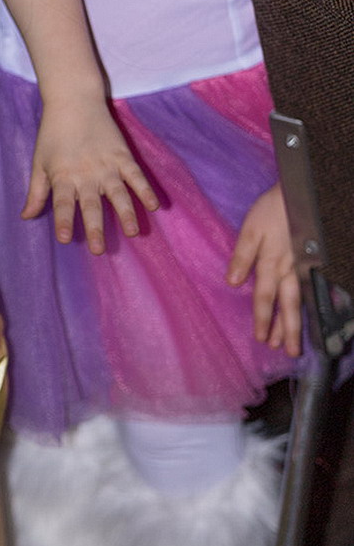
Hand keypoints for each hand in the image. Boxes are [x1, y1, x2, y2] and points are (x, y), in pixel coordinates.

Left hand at [22, 96, 158, 254]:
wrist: (74, 101)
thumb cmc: (53, 134)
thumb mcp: (39, 163)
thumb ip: (37, 192)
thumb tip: (26, 217)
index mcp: (63, 177)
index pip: (63, 204)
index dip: (64, 221)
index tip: (65, 239)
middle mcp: (86, 174)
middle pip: (92, 205)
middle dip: (95, 228)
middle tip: (99, 250)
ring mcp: (107, 165)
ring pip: (118, 194)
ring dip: (126, 214)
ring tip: (132, 233)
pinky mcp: (123, 156)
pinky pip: (136, 176)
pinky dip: (145, 190)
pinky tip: (153, 206)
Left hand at [227, 182, 300, 356]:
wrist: (301, 192)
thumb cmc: (272, 209)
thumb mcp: (251, 228)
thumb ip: (242, 255)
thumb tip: (232, 283)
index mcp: (271, 263)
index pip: (265, 297)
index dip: (263, 319)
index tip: (261, 339)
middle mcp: (290, 269)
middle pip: (288, 305)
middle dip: (286, 330)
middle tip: (285, 352)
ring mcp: (304, 266)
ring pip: (301, 299)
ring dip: (296, 322)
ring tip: (292, 344)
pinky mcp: (313, 260)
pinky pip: (311, 289)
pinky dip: (309, 304)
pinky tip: (308, 315)